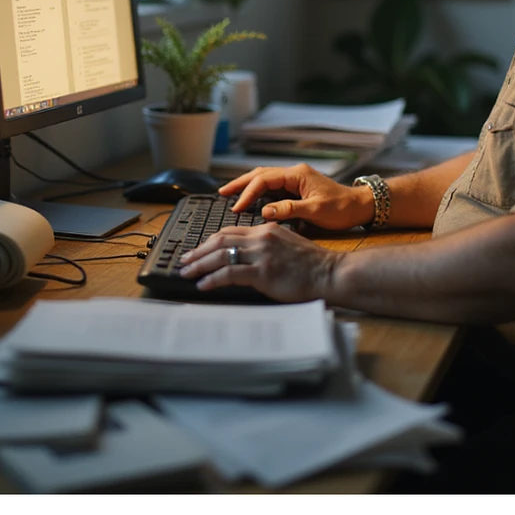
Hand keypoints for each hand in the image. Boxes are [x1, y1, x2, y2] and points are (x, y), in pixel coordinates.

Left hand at [178, 222, 339, 302]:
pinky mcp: (263, 272)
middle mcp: (261, 237)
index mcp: (266, 229)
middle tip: (184, 261)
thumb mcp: (286, 244)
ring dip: (200, 265)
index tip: (197, 250)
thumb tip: (246, 257)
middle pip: (220, 240)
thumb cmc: (312, 264)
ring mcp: (261, 254)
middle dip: (198, 252)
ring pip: (221, 255)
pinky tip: (203, 285)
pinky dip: (213, 279)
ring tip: (187, 273)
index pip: (229, 232)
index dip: (209, 241)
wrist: (330, 272)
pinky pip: (230, 274)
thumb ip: (265, 246)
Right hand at [220, 163, 374, 230]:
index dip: (248, 192)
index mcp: (297, 175)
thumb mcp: (316, 211)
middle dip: (240, 183)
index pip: (265, 180)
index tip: (237, 207)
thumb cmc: (341, 209)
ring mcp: (295, 181)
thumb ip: (289, 210)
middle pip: (260, 174)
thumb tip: (265, 212)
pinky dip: (259, 193)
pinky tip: (250, 201)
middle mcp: (294, 174)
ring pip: (265, 180)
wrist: (360, 207)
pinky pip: (273, 188)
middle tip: (221, 192)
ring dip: (248, 186)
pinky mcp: (297, 189)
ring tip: (230, 195)